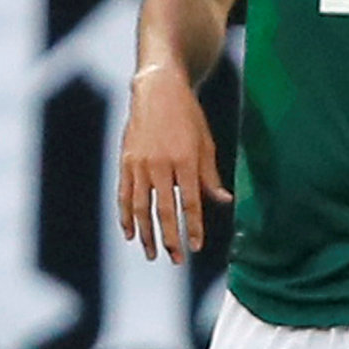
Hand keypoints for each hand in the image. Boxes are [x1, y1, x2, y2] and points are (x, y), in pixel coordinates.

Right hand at [117, 60, 229, 259]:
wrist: (157, 90)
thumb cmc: (187, 116)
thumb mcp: (205, 143)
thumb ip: (210, 176)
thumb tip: (224, 201)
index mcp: (184, 160)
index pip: (190, 202)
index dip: (193, 227)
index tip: (195, 246)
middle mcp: (160, 164)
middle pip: (164, 210)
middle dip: (170, 238)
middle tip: (176, 259)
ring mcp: (139, 164)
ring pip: (140, 207)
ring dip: (146, 234)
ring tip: (152, 253)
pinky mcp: (126, 162)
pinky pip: (124, 195)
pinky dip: (126, 216)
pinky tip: (130, 233)